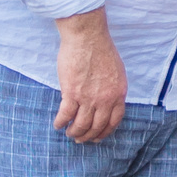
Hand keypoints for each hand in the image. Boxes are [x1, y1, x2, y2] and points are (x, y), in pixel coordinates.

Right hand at [52, 10, 127, 143]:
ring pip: (81, 125)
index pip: (114, 121)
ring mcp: (89, 98)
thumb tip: (107, 101)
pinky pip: (65, 115)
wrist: (87, 37)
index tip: (98, 137)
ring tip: (69, 133)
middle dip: (88, 136)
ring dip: (74, 132)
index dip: (105, 131)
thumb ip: (112, 88)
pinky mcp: (72, 93)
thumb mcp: (116, 71)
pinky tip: (57, 124)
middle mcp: (105, 99)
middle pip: (97, 126)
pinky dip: (61, 122)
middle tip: (80, 139)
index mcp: (118, 93)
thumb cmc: (101, 49)